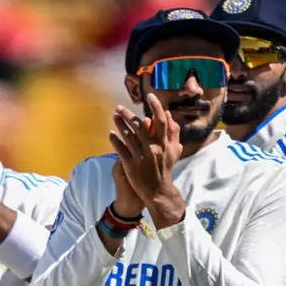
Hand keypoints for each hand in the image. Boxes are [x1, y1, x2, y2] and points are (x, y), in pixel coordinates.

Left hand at [108, 95, 184, 227]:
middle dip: (128, 114)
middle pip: (139, 126)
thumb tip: (168, 114)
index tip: (150, 96)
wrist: (158, 190)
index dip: (156, 107)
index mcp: (164, 143)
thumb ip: (173, 132)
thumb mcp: (174, 150)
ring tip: (114, 116)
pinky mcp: (130, 165)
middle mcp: (153, 148)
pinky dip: (115, 140)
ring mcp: (141, 157)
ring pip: (128, 136)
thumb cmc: (166, 167)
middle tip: (119, 107)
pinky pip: (120, 149)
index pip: (161, 120)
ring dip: (119, 124)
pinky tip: (110, 133)